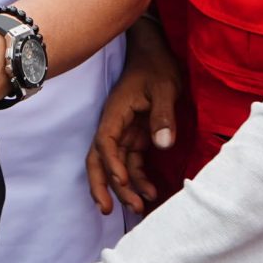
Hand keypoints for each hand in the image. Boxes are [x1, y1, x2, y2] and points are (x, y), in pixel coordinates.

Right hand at [89, 17, 181, 215]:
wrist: (155, 52)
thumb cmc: (157, 66)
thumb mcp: (165, 87)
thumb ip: (163, 116)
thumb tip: (163, 146)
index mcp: (116, 113)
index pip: (105, 143)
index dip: (111, 166)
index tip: (123, 182)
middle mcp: (114, 125)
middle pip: (98, 160)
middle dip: (101, 186)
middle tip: (109, 211)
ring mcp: (123, 132)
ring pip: (114, 165)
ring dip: (123, 188)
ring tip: (139, 208)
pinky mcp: (134, 135)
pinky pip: (130, 162)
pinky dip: (136, 179)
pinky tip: (150, 192)